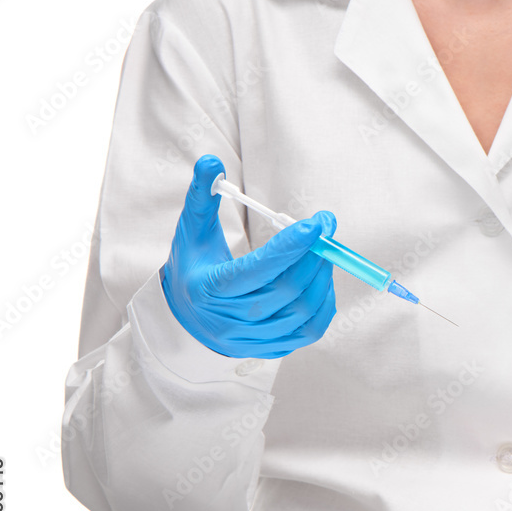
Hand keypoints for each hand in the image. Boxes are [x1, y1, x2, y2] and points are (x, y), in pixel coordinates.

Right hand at [160, 154, 336, 358]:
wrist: (186, 317)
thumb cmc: (193, 266)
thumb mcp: (191, 231)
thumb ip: (202, 195)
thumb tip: (211, 161)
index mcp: (209, 289)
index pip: (257, 269)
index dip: (291, 247)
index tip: (317, 224)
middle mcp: (230, 320)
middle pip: (286, 290)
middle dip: (314, 257)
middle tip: (325, 231)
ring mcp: (251, 339)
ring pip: (303, 312)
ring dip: (322, 278)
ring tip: (324, 252)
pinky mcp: (270, 349)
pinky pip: (310, 330)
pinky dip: (324, 303)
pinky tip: (322, 280)